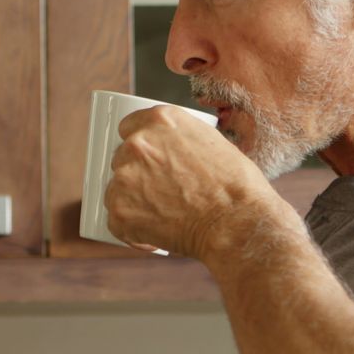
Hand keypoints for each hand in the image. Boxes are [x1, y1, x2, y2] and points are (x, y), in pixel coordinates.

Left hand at [104, 105, 286, 261]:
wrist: (236, 222)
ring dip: (132, 203)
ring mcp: (124, 177)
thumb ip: (180, 141)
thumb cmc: (236, 187)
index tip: (146, 161)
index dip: (138, 147)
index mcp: (160, 120)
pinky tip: (156, 234)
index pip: (129, 127)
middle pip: (122, 159)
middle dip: (137, 176)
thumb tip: (169, 151)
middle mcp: (137, 143)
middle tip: (162, 194)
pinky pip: (116, 221)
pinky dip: (132, 231)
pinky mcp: (120, 210)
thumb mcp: (211, 142)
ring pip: (116, 190)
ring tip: (163, 216)